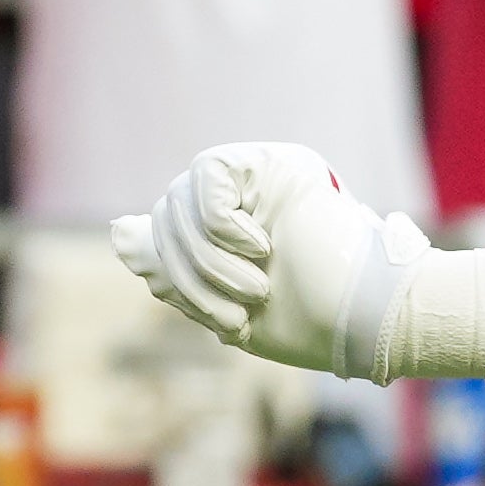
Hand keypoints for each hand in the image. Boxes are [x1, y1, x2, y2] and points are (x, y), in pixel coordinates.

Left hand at [113, 143, 464, 380]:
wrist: (366, 315)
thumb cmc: (312, 322)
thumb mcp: (224, 307)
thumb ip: (174, 273)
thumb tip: (118, 231)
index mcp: (228, 234)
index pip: (165, 228)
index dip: (156, 254)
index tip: (170, 282)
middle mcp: (240, 200)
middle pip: (165, 217)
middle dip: (187, 276)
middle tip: (233, 313)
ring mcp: (257, 179)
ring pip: (180, 201)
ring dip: (208, 262)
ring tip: (254, 290)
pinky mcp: (271, 162)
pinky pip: (207, 177)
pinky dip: (221, 224)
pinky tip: (259, 246)